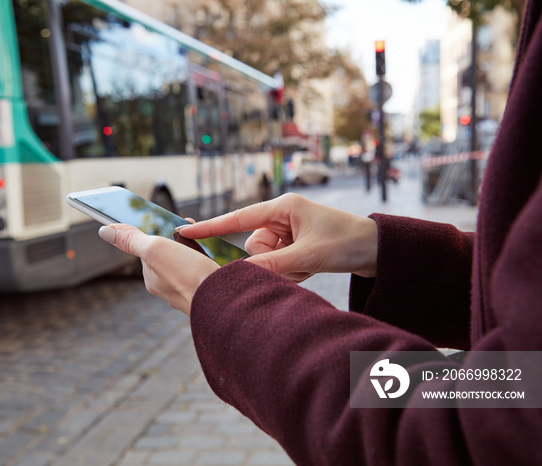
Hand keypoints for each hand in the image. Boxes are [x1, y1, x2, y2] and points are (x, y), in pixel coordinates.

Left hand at [98, 224, 219, 314]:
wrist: (225, 300)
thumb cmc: (188, 276)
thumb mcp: (154, 250)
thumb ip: (132, 240)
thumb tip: (105, 230)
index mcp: (153, 278)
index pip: (149, 248)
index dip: (158, 232)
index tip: (170, 222)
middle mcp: (169, 286)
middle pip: (170, 253)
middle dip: (179, 238)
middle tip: (189, 226)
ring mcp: (190, 289)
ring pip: (188, 260)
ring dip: (195, 246)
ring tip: (203, 239)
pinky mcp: (208, 290)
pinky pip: (204, 269)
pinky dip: (207, 258)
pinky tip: (214, 256)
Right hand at [177, 193, 377, 281]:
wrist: (380, 250)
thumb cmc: (348, 242)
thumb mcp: (309, 254)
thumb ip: (272, 265)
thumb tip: (240, 275)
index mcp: (283, 207)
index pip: (238, 218)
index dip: (211, 227)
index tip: (184, 231)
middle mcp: (282, 217)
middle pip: (254, 246)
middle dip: (272, 261)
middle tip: (298, 263)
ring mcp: (288, 232)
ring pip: (266, 259)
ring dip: (286, 269)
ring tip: (311, 265)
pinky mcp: (295, 246)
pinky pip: (279, 264)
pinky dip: (294, 271)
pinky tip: (313, 267)